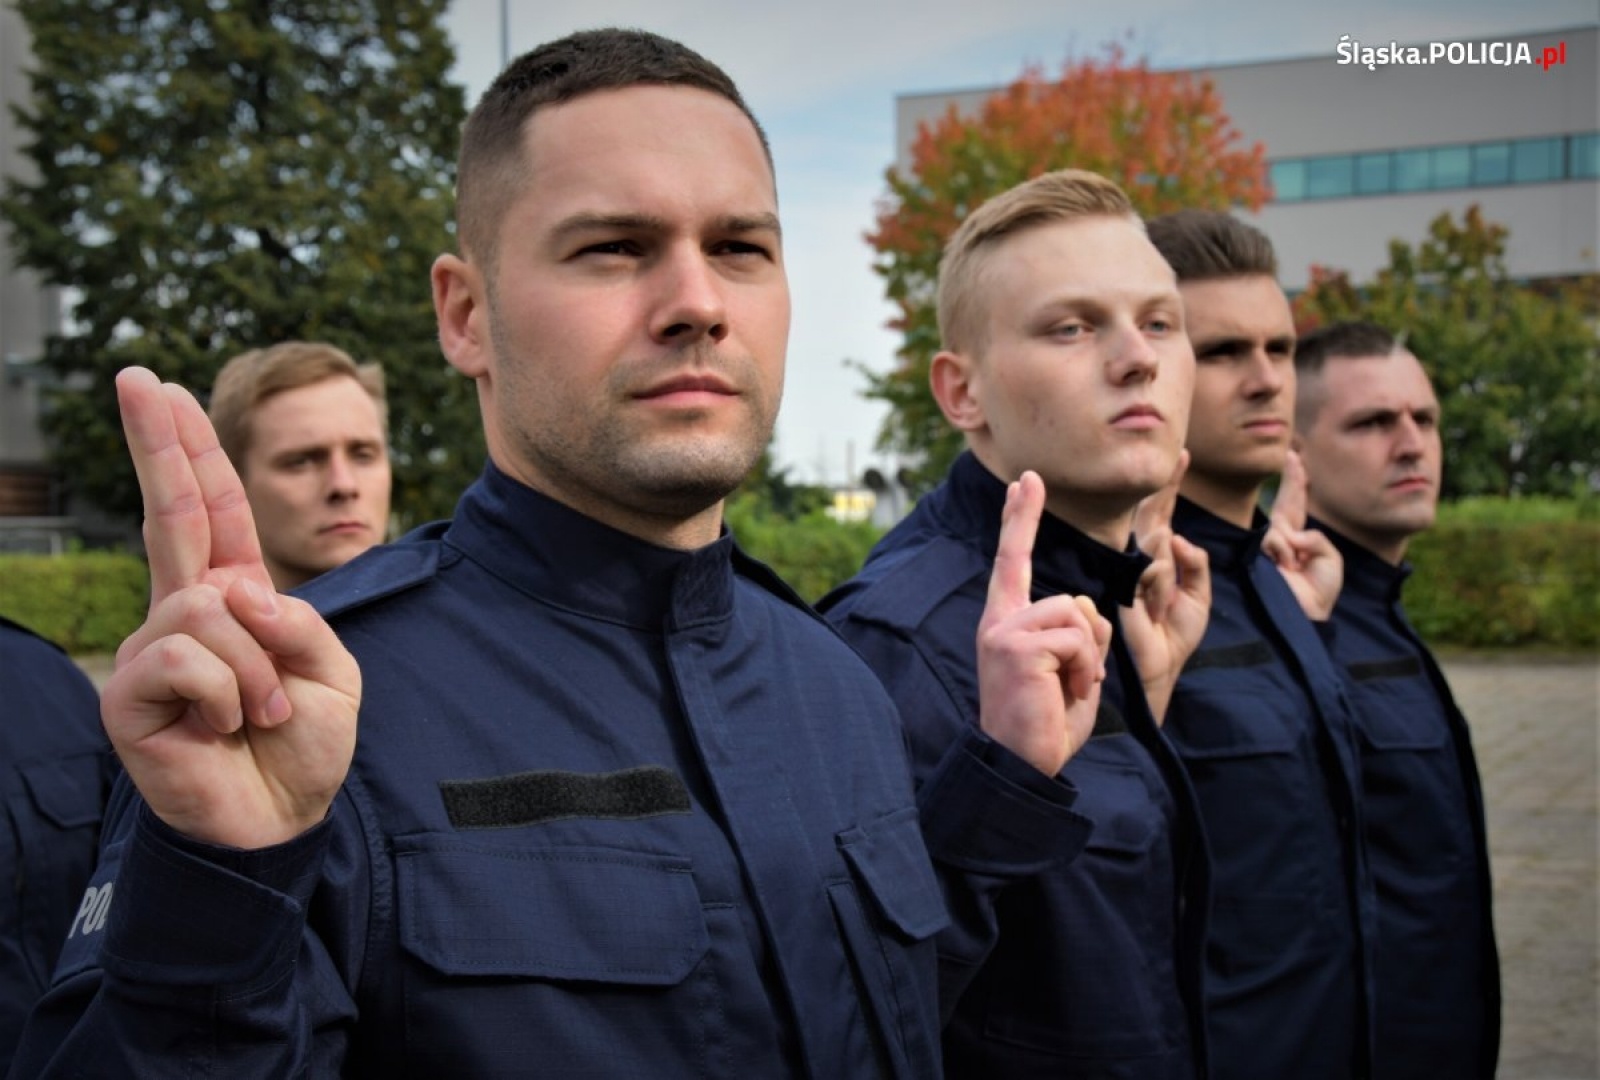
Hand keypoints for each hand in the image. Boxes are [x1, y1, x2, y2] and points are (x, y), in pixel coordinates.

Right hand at [100, 368, 360, 848]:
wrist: (278, 821)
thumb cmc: (301, 747)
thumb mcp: (331, 674)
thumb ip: (297, 623)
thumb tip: (238, 591)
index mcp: (236, 599)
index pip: (212, 512)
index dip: (188, 451)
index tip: (160, 390)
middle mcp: (185, 613)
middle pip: (170, 515)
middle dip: (158, 443)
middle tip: (134, 376)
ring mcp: (152, 650)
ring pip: (206, 608)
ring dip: (255, 666)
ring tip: (263, 713)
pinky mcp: (129, 694)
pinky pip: (185, 658)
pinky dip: (227, 693)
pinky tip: (224, 728)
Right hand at [976, 471, 1111, 775]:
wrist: (1022, 764)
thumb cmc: (1045, 723)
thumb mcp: (1069, 668)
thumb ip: (1077, 632)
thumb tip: (1086, 611)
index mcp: (1006, 623)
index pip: (1014, 560)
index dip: (1021, 518)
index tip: (1025, 480)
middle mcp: (999, 621)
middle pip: (1071, 600)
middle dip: (1090, 643)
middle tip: (1072, 685)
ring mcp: (1004, 631)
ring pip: (1077, 615)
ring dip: (1089, 658)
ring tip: (1069, 689)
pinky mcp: (1016, 645)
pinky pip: (1077, 638)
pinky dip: (1086, 668)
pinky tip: (1068, 692)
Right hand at [1124, 452, 1210, 722]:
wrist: (1154, 672)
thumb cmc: (1172, 640)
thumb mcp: (1198, 599)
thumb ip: (1195, 564)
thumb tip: (1175, 535)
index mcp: (1158, 562)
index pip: (1163, 516)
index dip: (1171, 485)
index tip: (1183, 454)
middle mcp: (1139, 560)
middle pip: (1155, 518)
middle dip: (1169, 495)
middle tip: (1180, 463)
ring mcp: (1126, 570)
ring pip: (1160, 546)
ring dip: (1171, 579)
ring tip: (1162, 609)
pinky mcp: (1118, 581)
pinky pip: (1155, 567)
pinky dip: (1163, 589)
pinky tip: (1153, 612)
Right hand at [1262, 449, 1342, 620]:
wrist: (1306, 614)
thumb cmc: (1319, 591)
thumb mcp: (1331, 559)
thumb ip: (1316, 538)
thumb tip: (1291, 535)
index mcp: (1302, 539)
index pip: (1298, 505)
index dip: (1297, 483)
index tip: (1296, 459)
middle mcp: (1284, 539)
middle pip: (1286, 504)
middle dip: (1291, 480)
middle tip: (1293, 454)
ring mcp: (1271, 546)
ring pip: (1282, 528)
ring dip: (1292, 545)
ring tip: (1294, 565)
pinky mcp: (1261, 555)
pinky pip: (1278, 540)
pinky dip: (1286, 552)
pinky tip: (1287, 565)